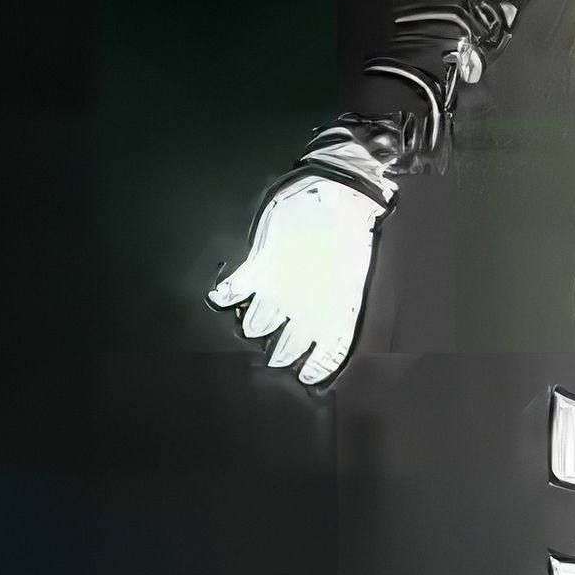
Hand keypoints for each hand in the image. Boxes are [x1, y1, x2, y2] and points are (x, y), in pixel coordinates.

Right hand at [208, 173, 382, 387]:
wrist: (338, 197)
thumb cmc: (352, 234)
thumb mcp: (354, 274)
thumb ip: (340, 302)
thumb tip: (327, 322)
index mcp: (337, 311)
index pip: (326, 354)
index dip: (315, 368)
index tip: (307, 377)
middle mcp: (307, 309)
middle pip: (287, 348)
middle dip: (280, 355)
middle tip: (276, 357)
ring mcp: (280, 291)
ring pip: (257, 326)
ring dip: (255, 328)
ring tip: (253, 327)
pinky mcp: (260, 269)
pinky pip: (235, 291)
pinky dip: (226, 295)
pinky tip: (220, 296)